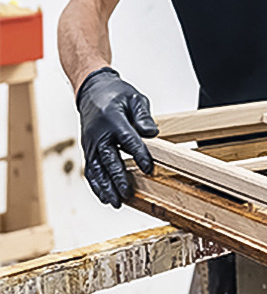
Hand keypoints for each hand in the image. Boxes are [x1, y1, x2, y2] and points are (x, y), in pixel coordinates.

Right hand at [76, 67, 157, 207]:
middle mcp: (98, 134)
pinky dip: (96, 185)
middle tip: (127, 193)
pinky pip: (91, 170)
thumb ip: (143, 116)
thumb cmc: (116, 94)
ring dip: (105, 187)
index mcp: (112, 119)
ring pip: (96, 169)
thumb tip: (152, 133)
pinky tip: (105, 197)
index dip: (139, 155)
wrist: (92, 91)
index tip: (149, 168)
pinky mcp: (88, 150)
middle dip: (118, 178)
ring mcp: (90, 143)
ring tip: (116, 202)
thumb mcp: (134, 98)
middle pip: (109, 159)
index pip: (128, 139)